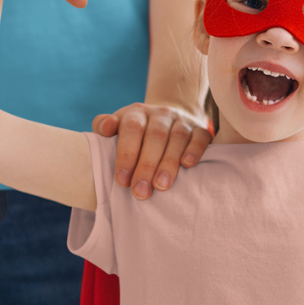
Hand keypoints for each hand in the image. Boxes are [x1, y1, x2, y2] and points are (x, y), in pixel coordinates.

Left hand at [93, 103, 210, 198]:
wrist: (167, 118)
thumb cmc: (136, 130)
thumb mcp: (118, 124)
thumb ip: (103, 125)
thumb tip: (104, 129)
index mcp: (137, 112)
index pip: (132, 129)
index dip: (127, 154)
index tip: (122, 181)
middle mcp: (160, 114)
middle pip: (155, 136)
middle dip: (146, 166)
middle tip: (141, 191)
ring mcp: (182, 121)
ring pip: (177, 138)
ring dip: (169, 162)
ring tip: (161, 186)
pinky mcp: (200, 129)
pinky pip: (200, 136)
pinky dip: (195, 149)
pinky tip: (188, 165)